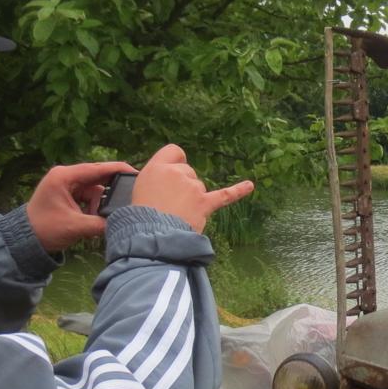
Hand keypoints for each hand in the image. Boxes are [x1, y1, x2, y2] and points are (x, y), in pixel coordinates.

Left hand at [26, 159, 133, 252]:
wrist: (24, 242)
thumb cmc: (45, 230)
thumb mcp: (76, 227)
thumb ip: (101, 223)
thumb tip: (123, 222)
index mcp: (64, 176)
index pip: (97, 168)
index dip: (118, 169)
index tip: (137, 173)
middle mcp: (66, 176)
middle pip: (98, 177)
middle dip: (112, 189)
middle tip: (129, 197)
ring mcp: (67, 185)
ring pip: (95, 189)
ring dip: (101, 202)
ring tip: (104, 216)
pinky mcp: (68, 194)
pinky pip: (89, 196)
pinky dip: (95, 206)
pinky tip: (99, 216)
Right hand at [131, 144, 254, 232]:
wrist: (149, 237)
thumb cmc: (139, 217)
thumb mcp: (137, 190)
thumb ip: (156, 182)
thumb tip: (168, 187)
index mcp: (157, 167)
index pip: (174, 152)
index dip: (174, 163)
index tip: (170, 175)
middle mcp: (177, 173)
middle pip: (188, 172)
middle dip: (182, 186)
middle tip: (167, 206)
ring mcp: (193, 188)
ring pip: (198, 187)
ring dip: (192, 199)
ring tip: (177, 216)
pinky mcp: (204, 204)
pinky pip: (224, 195)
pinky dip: (238, 191)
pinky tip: (250, 185)